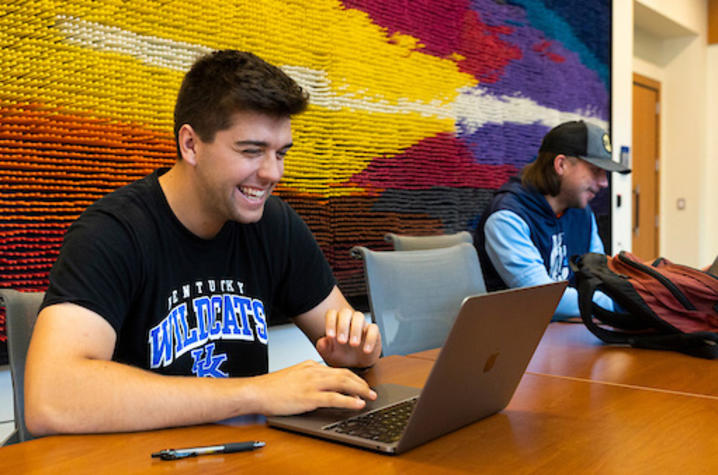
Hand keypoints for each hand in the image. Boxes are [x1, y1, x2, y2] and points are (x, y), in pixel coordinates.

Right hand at [254, 360, 376, 414]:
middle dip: (361, 382)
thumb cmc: (271, 387)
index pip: (337, 369)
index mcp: (310, 366)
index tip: (361, 384)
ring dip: (360, 390)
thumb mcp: (293, 376)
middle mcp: (313, 371)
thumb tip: (321, 386)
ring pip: (343, 383)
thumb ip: (308, 378)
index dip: (352, 377)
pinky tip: (358, 404)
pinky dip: (349, 400)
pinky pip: (334, 398)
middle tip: (372, 391)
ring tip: (370, 396)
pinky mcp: (309, 397)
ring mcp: (312, 384)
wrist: (256, 391)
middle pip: (345, 374)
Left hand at [315, 308, 381, 368]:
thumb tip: (323, 341)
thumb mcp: (329, 354)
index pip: (332, 314)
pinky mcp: (373, 331)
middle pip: (345, 312)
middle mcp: (348, 320)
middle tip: (341, 341)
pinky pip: (374, 328)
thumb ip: (322, 347)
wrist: (355, 364)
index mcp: (335, 322)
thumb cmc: (341, 355)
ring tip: (353, 344)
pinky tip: (365, 350)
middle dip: (342, 326)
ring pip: (359, 316)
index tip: (330, 336)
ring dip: (355, 329)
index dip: (330, 322)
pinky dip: (370, 339)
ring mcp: (361, 324)